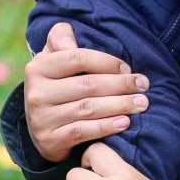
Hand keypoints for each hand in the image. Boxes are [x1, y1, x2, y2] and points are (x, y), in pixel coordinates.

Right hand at [25, 23, 149, 162]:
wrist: (41, 127)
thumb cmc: (56, 85)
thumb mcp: (54, 58)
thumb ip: (61, 38)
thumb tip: (70, 40)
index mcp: (38, 67)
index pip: (79, 58)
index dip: (107, 62)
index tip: (128, 69)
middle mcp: (36, 92)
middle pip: (88, 85)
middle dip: (121, 85)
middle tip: (144, 86)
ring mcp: (41, 119)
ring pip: (88, 109)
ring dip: (120, 105)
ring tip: (140, 104)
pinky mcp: (49, 140)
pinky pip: (83, 131)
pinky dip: (106, 127)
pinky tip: (124, 122)